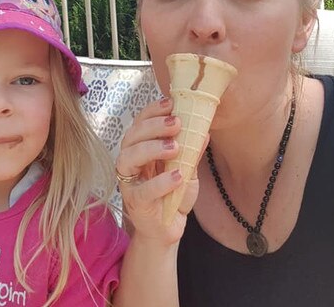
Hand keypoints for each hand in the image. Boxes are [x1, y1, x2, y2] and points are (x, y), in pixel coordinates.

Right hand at [116, 97, 204, 244]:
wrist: (167, 229)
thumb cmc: (173, 196)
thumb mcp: (187, 170)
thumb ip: (191, 152)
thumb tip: (205, 130)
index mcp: (140, 149)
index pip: (140, 123)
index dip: (152, 111)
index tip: (172, 103)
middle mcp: (130, 162)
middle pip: (131, 136)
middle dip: (153, 126)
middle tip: (176, 123)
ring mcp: (129, 182)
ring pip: (128, 158)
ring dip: (151, 148)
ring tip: (174, 147)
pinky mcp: (135, 203)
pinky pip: (143, 190)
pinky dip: (160, 182)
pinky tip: (177, 176)